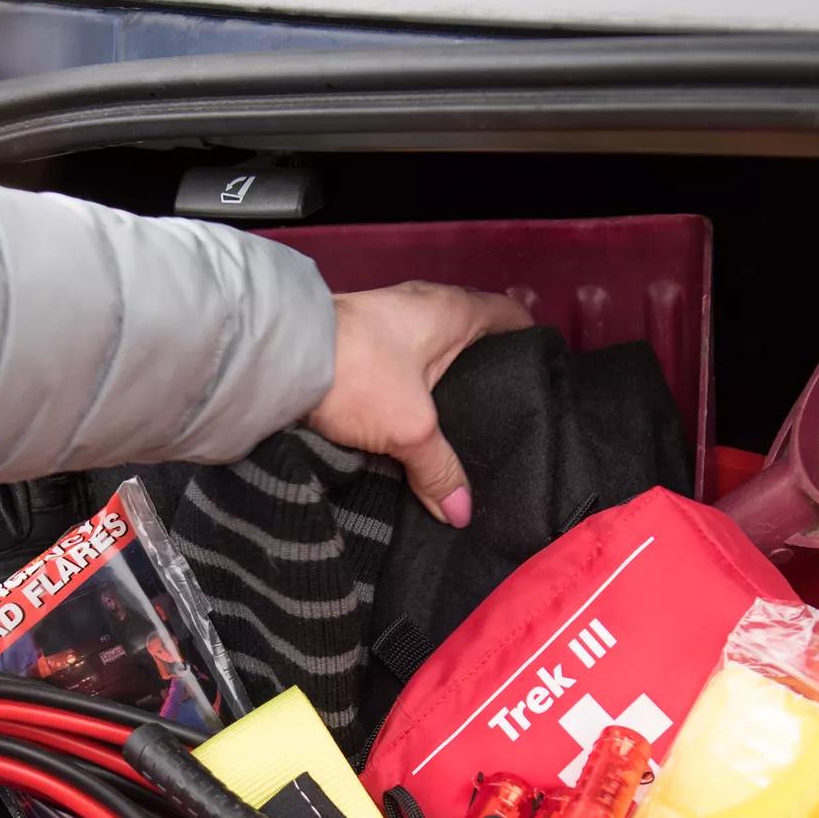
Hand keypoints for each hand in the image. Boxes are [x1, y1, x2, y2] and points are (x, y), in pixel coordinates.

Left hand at [306, 281, 530, 524]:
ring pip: (434, 347)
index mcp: (453, 310)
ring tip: (460, 423)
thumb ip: (439, 469)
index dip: (530, 343)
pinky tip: (412, 415)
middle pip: (473, 333)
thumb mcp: (409, 430)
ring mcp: (389, 315)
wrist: (277, 354)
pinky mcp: (358, 334)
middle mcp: (426, 303)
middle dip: (487, 368)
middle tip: (501, 414)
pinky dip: (413, 382)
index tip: (542, 378)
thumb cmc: (358, 373)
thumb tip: (462, 514)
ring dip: (445, 377)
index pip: (510, 316)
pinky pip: (402, 358)